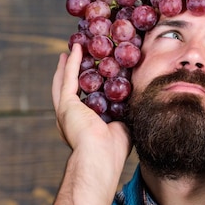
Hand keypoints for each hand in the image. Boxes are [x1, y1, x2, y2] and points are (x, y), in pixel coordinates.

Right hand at [52, 44, 131, 182]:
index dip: (91, 84)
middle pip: (72, 88)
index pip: (88, 99)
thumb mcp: (124, 124)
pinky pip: (70, 79)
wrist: (101, 158)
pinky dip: (73, 62)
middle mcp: (73, 117)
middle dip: (74, 71)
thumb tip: (139, 95)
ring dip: (69, 64)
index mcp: (85, 124)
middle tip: (78, 54)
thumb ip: (125, 110)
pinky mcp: (66, 105)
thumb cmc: (115, 150)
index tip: (97, 71)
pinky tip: (76, 48)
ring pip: (66, 81)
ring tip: (74, 47)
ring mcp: (67, 111)